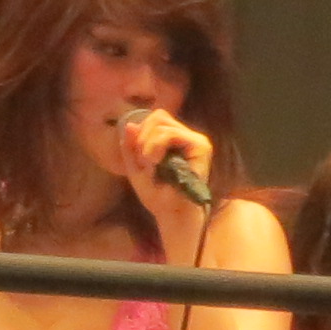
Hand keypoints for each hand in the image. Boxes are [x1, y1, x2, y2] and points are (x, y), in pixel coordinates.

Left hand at [114, 103, 218, 232]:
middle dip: (143, 137)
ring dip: (148, 144)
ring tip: (150, 164)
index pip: (156, 118)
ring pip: (162, 123)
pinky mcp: (201, 146)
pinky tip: (156, 162)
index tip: (138, 156)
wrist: (171, 213)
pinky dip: (156, 145)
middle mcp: (187, 136)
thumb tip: (129, 125)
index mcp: (175, 139)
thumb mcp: (135, 168)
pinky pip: (171, 133)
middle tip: (143, 161)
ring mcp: (196, 140)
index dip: (142, 132)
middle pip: (158, 116)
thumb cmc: (157, 194)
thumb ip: (130, 147)